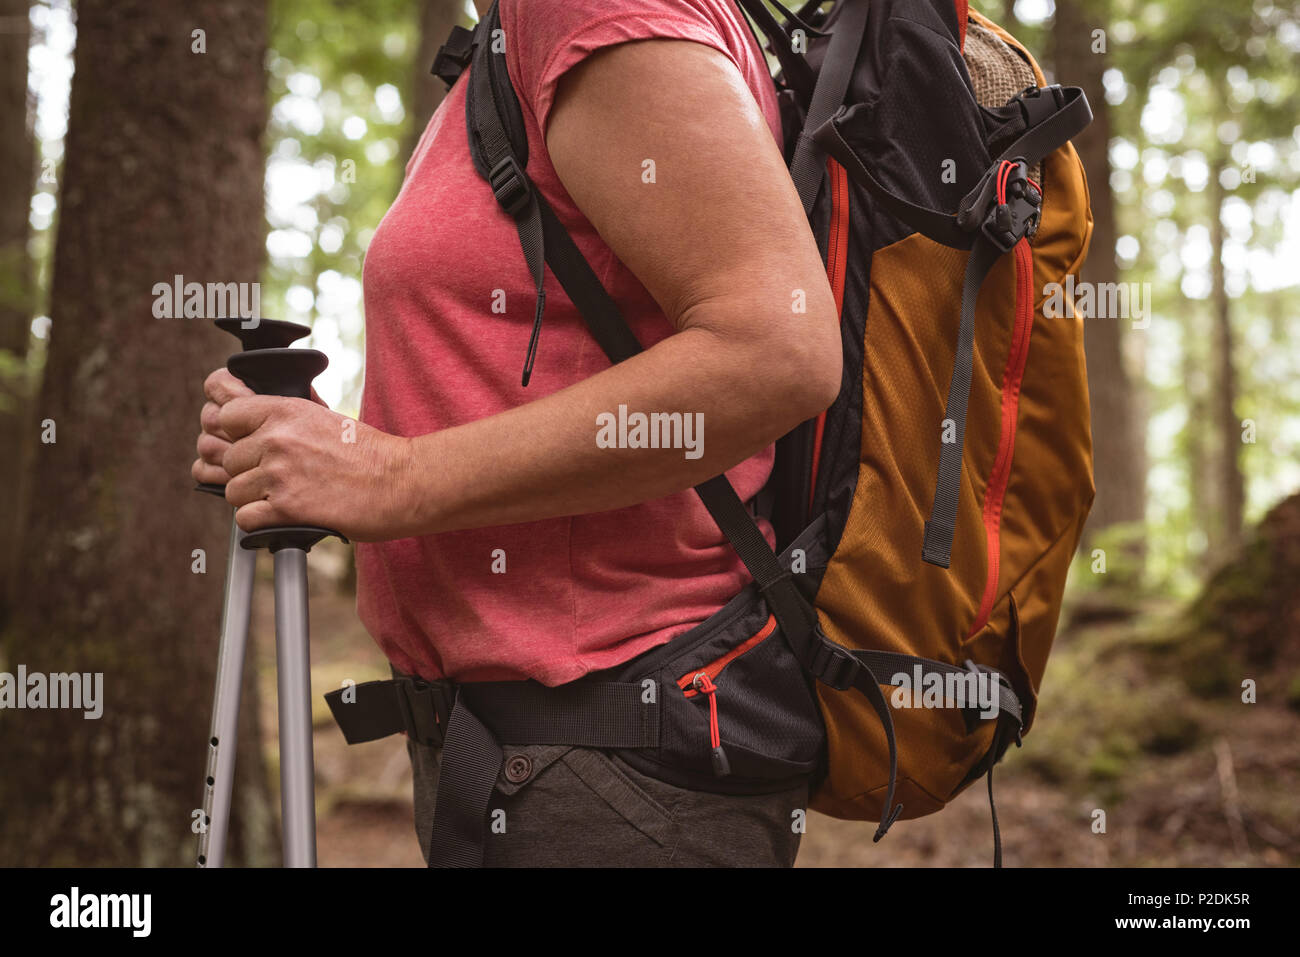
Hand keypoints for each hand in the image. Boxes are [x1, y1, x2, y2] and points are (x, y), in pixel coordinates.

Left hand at [192, 370, 412, 540]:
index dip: (231, 432)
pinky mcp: (286, 509)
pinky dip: (259, 522)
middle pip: (227, 458)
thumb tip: (254, 409)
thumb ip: (288, 414)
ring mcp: (280, 474)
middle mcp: (277, 439)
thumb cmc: (372, 454)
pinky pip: (244, 518)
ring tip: (285, 497)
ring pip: (232, 491)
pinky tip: (284, 515)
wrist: (403, 482)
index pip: (225, 414)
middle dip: (247, 471)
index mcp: (286, 410)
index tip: (244, 443)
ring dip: (253, 498)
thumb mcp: (326, 417)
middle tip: (277, 477)